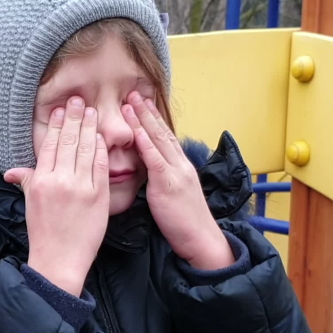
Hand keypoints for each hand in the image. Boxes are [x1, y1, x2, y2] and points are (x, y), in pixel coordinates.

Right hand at [5, 97, 109, 295]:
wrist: (59, 260)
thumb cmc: (44, 233)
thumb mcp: (30, 204)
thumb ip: (26, 181)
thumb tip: (12, 171)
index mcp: (40, 180)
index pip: (49, 145)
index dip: (56, 125)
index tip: (61, 110)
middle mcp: (58, 180)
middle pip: (68, 141)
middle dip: (74, 118)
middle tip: (79, 100)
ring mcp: (80, 187)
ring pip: (85, 149)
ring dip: (89, 128)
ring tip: (92, 111)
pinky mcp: (98, 195)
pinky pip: (100, 166)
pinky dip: (100, 149)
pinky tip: (101, 137)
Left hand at [122, 92, 233, 269]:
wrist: (201, 240)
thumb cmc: (185, 223)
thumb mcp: (175, 195)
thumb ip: (163, 180)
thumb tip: (148, 171)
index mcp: (181, 167)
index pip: (166, 137)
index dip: (154, 119)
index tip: (143, 103)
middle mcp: (180, 164)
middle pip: (162, 132)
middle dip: (147, 111)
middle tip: (133, 93)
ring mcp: (176, 172)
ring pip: (158, 140)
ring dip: (143, 120)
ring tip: (130, 102)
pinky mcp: (169, 184)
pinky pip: (154, 159)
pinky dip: (144, 143)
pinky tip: (135, 131)